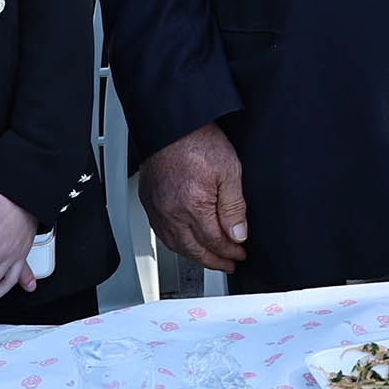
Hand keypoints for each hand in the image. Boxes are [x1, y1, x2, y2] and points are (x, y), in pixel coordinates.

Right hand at [138, 122, 249, 270]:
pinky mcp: (149, 202)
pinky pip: (161, 233)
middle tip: (228, 264)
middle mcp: (170, 212)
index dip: (229, 251)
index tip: (240, 254)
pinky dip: (176, 244)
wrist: (173, 124)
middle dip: (213, 261)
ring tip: (210, 258)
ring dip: (194, 256)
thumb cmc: (199, 141)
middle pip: (193, 250)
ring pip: (175, 245)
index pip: (214, 241)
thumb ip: (234, 207)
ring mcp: (157, 209)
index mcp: (193, 206)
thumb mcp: (230, 172)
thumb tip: (238, 234)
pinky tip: (186, 243)